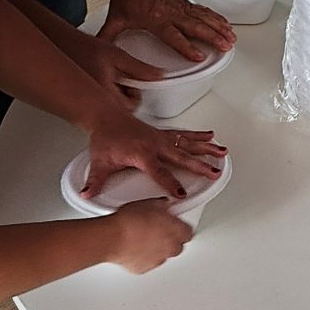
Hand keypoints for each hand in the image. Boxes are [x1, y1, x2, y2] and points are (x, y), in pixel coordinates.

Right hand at [58, 30, 157, 112]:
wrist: (59, 45)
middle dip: (124, 97)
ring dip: (113, 96)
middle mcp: (94, 104)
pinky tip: (98, 82)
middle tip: (119, 80)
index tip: (132, 83)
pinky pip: (97, 107)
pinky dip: (102, 96)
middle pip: (120, 113)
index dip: (135, 93)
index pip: (131, 108)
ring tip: (107, 78)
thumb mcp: (117, 55)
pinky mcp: (78, 105)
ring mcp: (84, 106)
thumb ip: (140, 68)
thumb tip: (158, 75)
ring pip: (108, 110)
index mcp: (105, 94)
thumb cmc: (83, 48)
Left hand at [82, 111, 223, 198]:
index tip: (180, 193)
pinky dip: (198, 136)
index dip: (170, 183)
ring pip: (187, 144)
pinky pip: (184, 135)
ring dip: (206, 148)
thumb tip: (88, 193)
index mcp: (142, 154)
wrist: (107, 116)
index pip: (159, 172)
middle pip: (181, 157)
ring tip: (222, 153)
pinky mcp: (163, 133)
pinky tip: (211, 137)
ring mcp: (161, 138)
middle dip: (199, 165)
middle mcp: (155, 145)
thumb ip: (95, 180)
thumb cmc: (105, 137)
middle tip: (213, 172)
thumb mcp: (99, 161)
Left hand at [100, 0, 234, 62]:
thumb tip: (97, 51)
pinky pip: (203, 11)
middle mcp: (171, 13)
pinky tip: (225, 24)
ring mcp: (180, 6)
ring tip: (231, 37)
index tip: (199, 55)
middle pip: (196, 26)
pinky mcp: (184, 2)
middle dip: (212, 36)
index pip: (174, 35)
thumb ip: (108, 37)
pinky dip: (216, 17)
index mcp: (156, 19)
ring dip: (219, 27)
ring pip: (203, 18)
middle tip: (225, 45)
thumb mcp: (116, 18)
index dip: (186, 46)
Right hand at [108, 199, 194, 273]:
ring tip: (143, 238)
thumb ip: (163, 206)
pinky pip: (148, 262)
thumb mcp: (150, 203)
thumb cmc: (130, 221)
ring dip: (157, 248)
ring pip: (163, 255)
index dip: (180, 226)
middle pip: (178, 245)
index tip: (174, 223)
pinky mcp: (144, 268)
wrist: (114, 237)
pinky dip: (144, 256)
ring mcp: (158, 260)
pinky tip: (135, 247)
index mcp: (177, 231)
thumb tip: (164, 206)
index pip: (188, 231)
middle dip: (170, 239)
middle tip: (159, 230)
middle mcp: (171, 248)